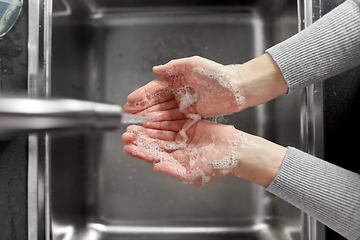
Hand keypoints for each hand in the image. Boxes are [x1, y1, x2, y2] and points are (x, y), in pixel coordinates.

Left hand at [122, 120, 286, 186]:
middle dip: (139, 139)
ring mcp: (182, 138)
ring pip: (160, 133)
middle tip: (126, 134)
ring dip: (146, 130)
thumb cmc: (218, 165)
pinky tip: (149, 120)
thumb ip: (174, 171)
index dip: (140, 152)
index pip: (154, 157)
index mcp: (176, 162)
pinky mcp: (188, 126)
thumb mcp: (195, 173)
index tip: (128, 147)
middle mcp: (177, 150)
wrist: (235, 150)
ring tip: (133, 126)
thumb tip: (155, 167)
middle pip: (154, 144)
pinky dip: (160, 122)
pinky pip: (171, 123)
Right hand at [123, 56, 245, 117]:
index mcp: (178, 77)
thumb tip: (156, 69)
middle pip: (157, 100)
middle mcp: (179, 90)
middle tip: (129, 113)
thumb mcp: (194, 63)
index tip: (131, 99)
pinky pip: (175, 119)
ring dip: (150, 115)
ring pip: (164, 110)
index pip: (156, 86)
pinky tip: (153, 125)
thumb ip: (174, 66)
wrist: (237, 88)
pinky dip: (163, 122)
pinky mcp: (192, 114)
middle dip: (142, 106)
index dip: (143, 93)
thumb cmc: (218, 74)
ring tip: (137, 121)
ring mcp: (185, 103)